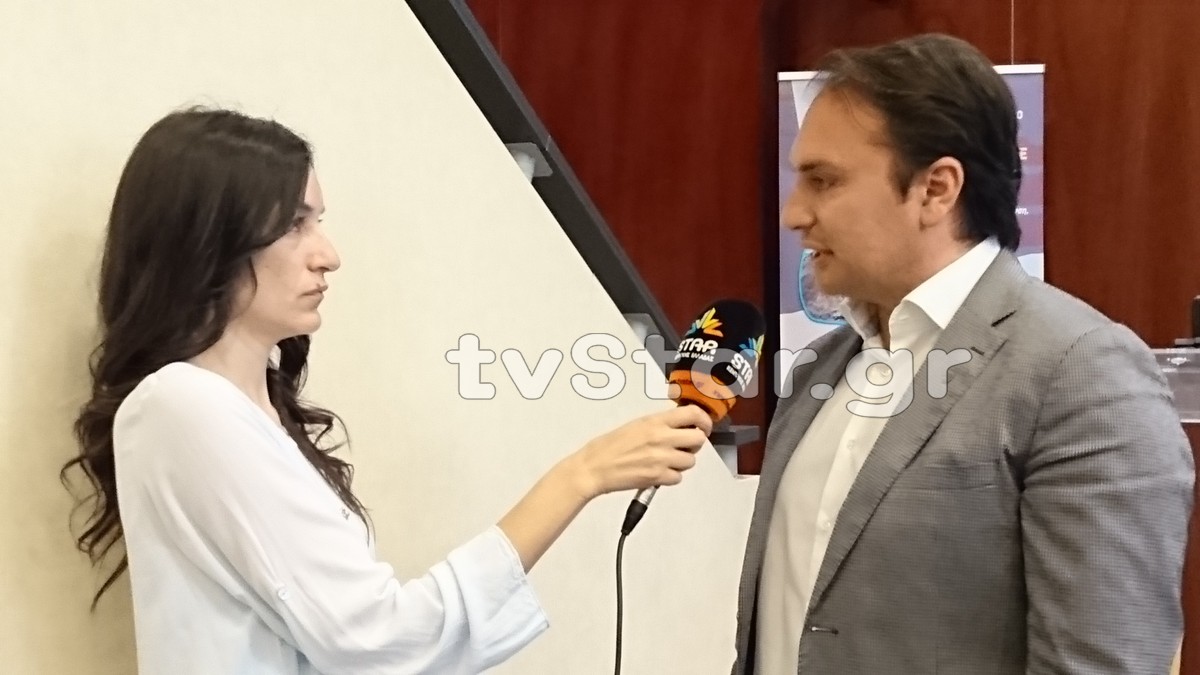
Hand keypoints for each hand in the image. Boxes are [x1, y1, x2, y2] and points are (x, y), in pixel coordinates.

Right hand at [566, 405, 713, 500]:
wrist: (593, 468)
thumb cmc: (608, 447)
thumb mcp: (635, 425)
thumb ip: (659, 424)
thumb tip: (679, 426)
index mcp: (655, 421)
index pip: (693, 414)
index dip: (704, 420)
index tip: (703, 426)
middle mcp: (661, 438)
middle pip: (698, 439)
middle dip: (695, 444)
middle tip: (684, 446)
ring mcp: (661, 458)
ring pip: (690, 461)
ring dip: (682, 462)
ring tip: (666, 461)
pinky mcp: (657, 477)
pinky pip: (678, 477)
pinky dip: (671, 477)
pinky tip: (658, 473)